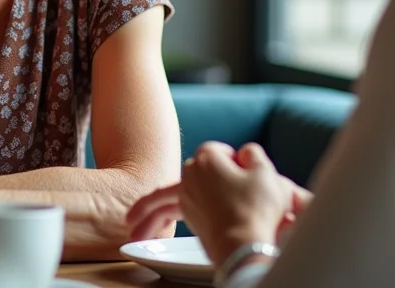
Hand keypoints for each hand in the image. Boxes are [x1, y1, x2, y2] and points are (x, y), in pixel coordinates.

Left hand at [127, 142, 303, 264]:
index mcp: (207, 158)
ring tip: (130, 221)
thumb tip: (244, 155)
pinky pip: (164, 216)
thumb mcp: (264, 172)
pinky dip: (153, 221)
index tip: (243, 169)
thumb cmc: (256, 206)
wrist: (244, 244)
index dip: (232, 158)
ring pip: (162, 199)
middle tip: (159, 192)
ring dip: (146, 208)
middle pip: (181, 174)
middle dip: (181, 180)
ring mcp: (186, 198)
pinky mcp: (187, 219)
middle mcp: (191, 176)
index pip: (217, 150)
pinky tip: (145, 230)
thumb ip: (253, 156)